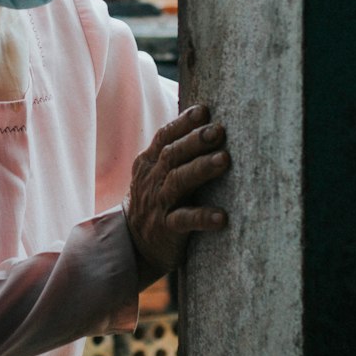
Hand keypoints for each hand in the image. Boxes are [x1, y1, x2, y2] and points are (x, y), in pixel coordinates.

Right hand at [125, 104, 229, 276]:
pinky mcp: (166, 229)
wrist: (132, 245)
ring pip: (178, 182)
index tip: (204, 110)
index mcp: (149, 163)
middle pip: (172, 155)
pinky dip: (203, 217)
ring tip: (224, 160)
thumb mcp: (156, 173)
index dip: (183, 122)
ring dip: (201, 169)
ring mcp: (158, 204)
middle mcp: (152, 180)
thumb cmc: (155, 202)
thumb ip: (174, 152)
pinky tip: (222, 217)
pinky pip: (184, 221)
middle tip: (218, 130)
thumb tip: (207, 122)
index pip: (165, 136)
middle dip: (195, 140)